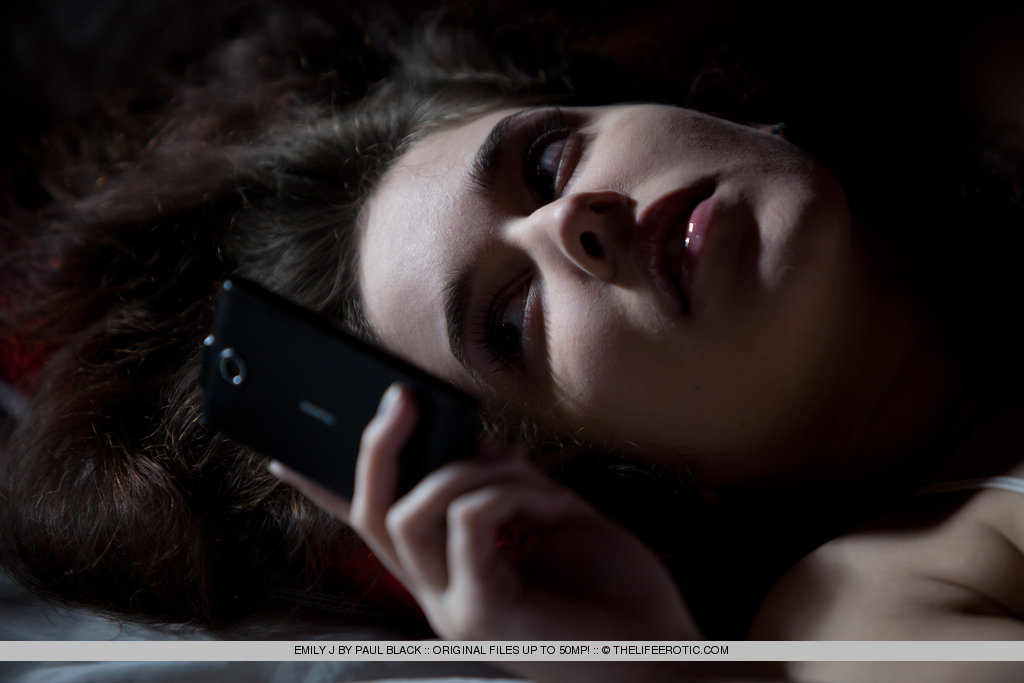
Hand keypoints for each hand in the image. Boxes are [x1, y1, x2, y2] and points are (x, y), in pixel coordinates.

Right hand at [269, 383, 699, 644]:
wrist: (664, 656)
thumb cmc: (613, 592)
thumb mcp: (552, 521)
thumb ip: (503, 485)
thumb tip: (468, 444)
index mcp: (452, 569)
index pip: (373, 527)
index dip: (323, 488)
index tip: (282, 453)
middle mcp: (440, 592)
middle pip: (373, 514)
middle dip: (377, 449)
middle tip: (400, 398)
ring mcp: (455, 608)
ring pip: (407, 515)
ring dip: (468, 470)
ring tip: (523, 471)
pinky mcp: (481, 615)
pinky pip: (467, 523)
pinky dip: (506, 493)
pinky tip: (549, 504)